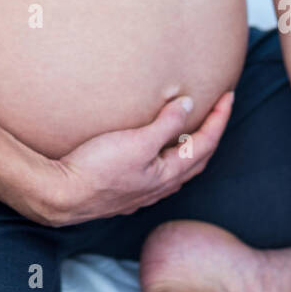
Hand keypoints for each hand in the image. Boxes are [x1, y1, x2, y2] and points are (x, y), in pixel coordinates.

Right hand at [37, 89, 234, 226]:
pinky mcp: (126, 192)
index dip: (219, 118)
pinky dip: (170, 158)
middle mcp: (160, 186)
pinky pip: (160, 174)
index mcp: (168, 174)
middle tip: (218, 110)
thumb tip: (188, 105)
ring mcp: (143, 192)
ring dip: (192, 148)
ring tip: (193, 129)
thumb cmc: (98, 169)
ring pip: (179, 169)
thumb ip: (165, 125)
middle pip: (197, 159)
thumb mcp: (137, 142)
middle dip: (211, 133)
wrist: (62, 195)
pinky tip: (158, 154)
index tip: (228, 96)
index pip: (205, 143)